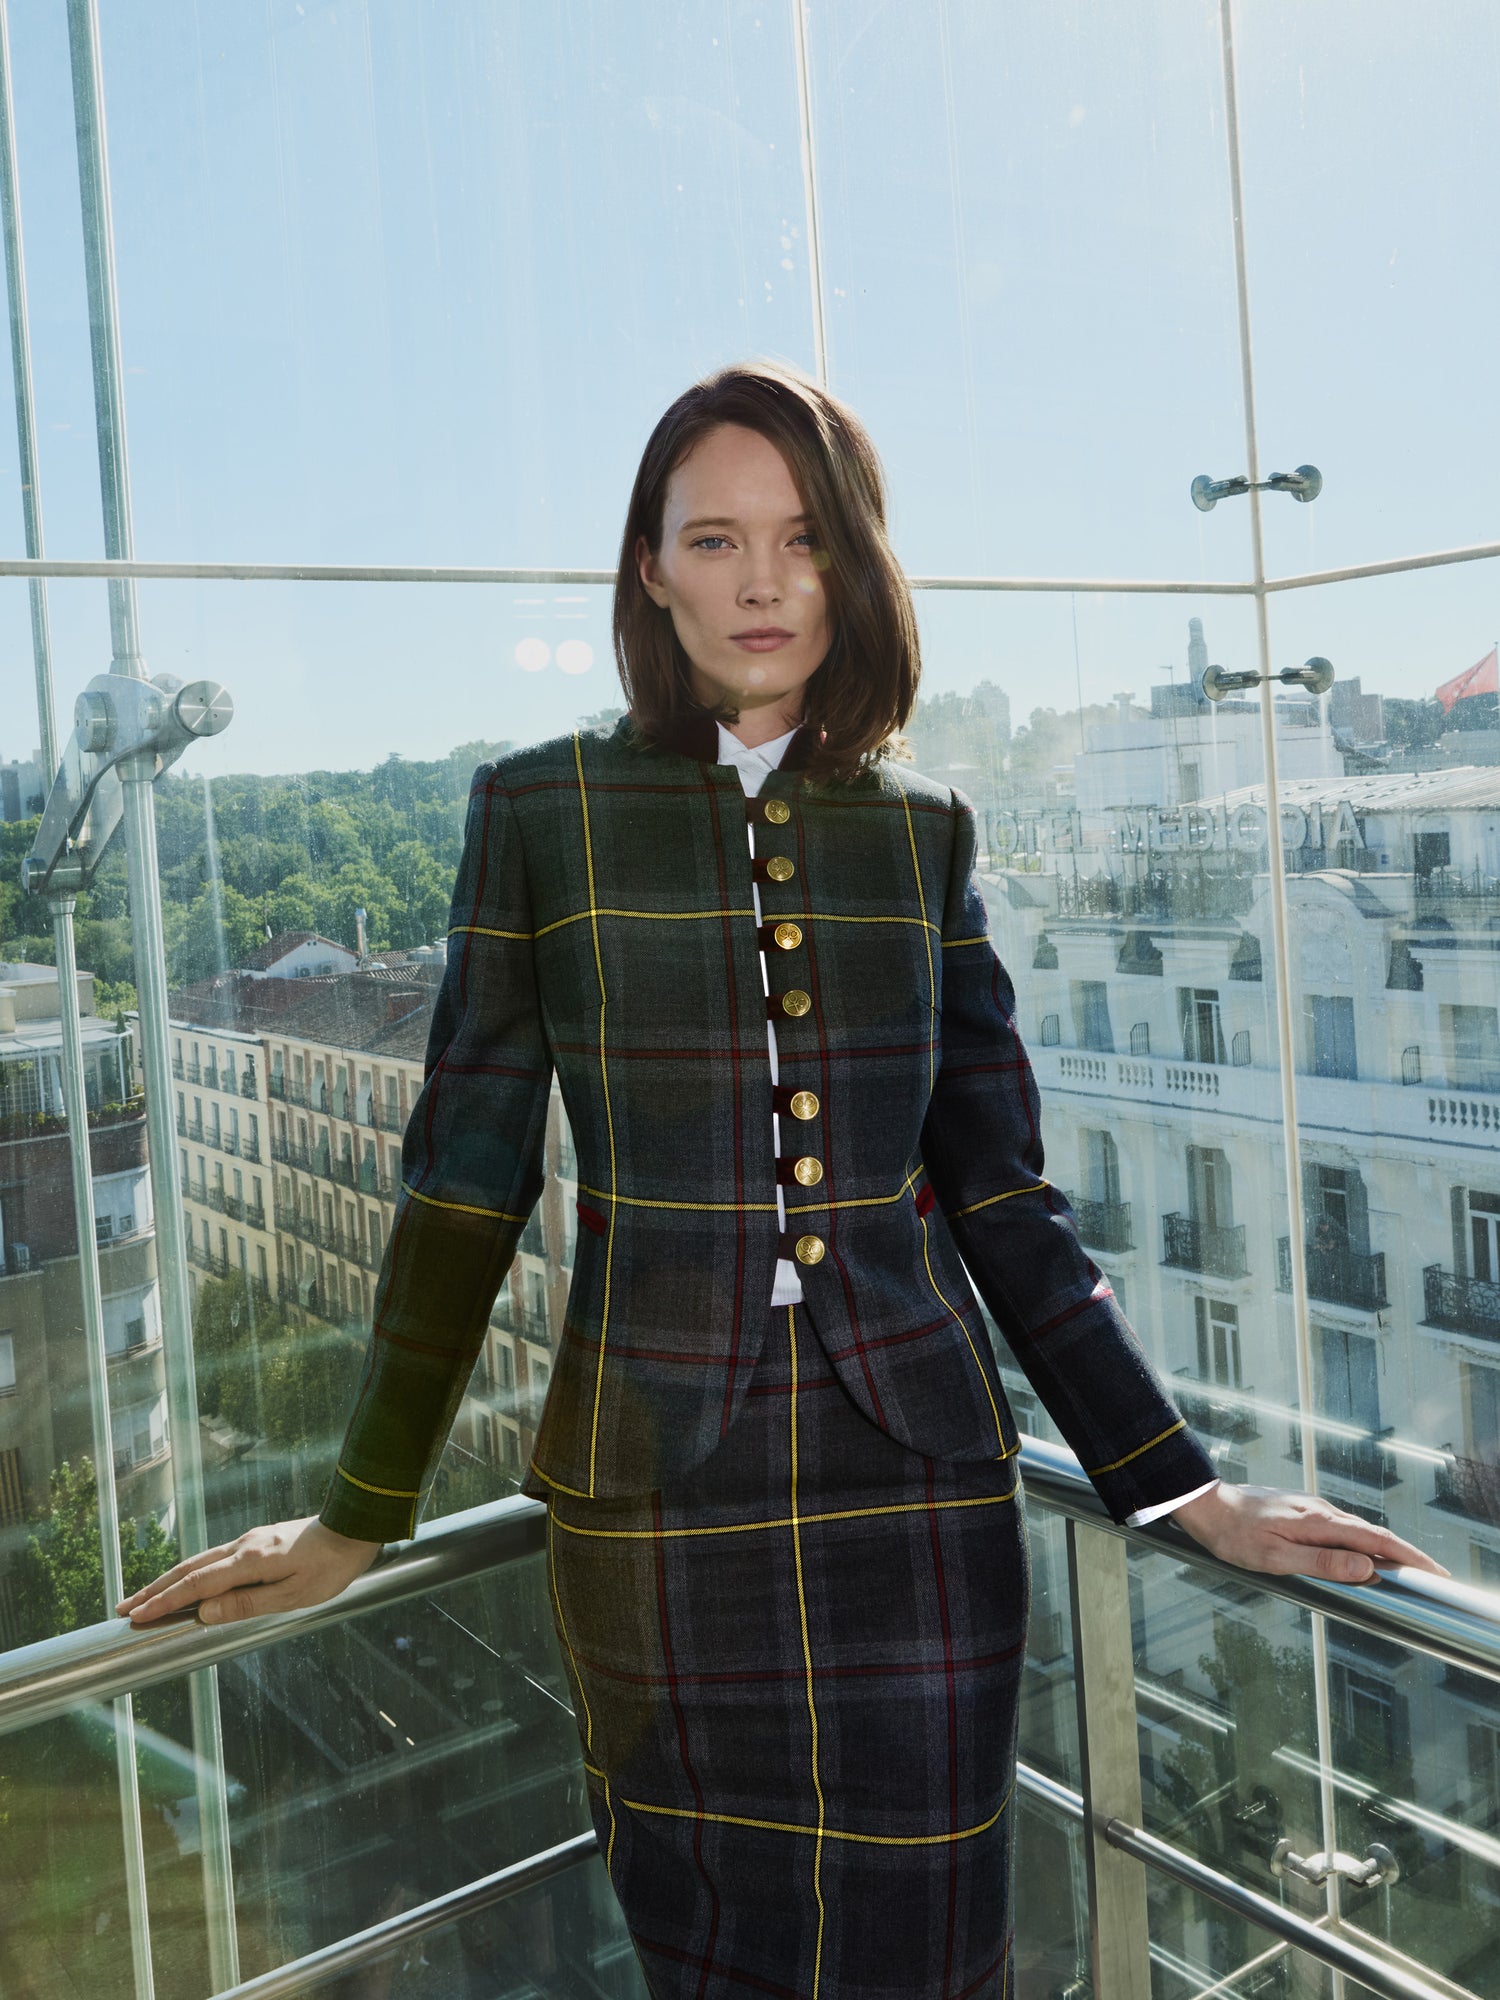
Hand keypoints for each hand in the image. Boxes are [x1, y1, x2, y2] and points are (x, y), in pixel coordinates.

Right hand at [115, 1516, 383, 1627]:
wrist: (353, 1530)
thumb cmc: (329, 1568)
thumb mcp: (292, 1596)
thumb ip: (246, 1604)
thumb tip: (204, 1613)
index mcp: (249, 1561)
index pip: (196, 1586)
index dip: (163, 1602)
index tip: (136, 1617)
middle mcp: (242, 1546)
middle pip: (188, 1570)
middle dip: (153, 1591)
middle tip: (123, 1610)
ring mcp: (248, 1540)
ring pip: (198, 1562)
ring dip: (167, 1581)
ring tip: (143, 1597)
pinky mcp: (256, 1541)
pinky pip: (213, 1558)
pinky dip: (189, 1573)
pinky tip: (185, 1583)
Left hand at [1171, 1482, 1450, 1584]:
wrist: (1206, 1506)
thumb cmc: (1235, 1537)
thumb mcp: (1275, 1558)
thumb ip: (1321, 1563)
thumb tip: (1365, 1567)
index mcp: (1319, 1522)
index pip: (1376, 1539)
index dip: (1409, 1556)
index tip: (1435, 1573)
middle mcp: (1321, 1510)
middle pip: (1373, 1533)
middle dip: (1405, 1554)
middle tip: (1432, 1577)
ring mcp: (1312, 1508)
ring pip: (1357, 1530)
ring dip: (1384, 1548)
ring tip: (1406, 1571)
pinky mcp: (1302, 1510)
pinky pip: (1341, 1528)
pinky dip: (1361, 1542)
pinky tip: (1362, 1555)